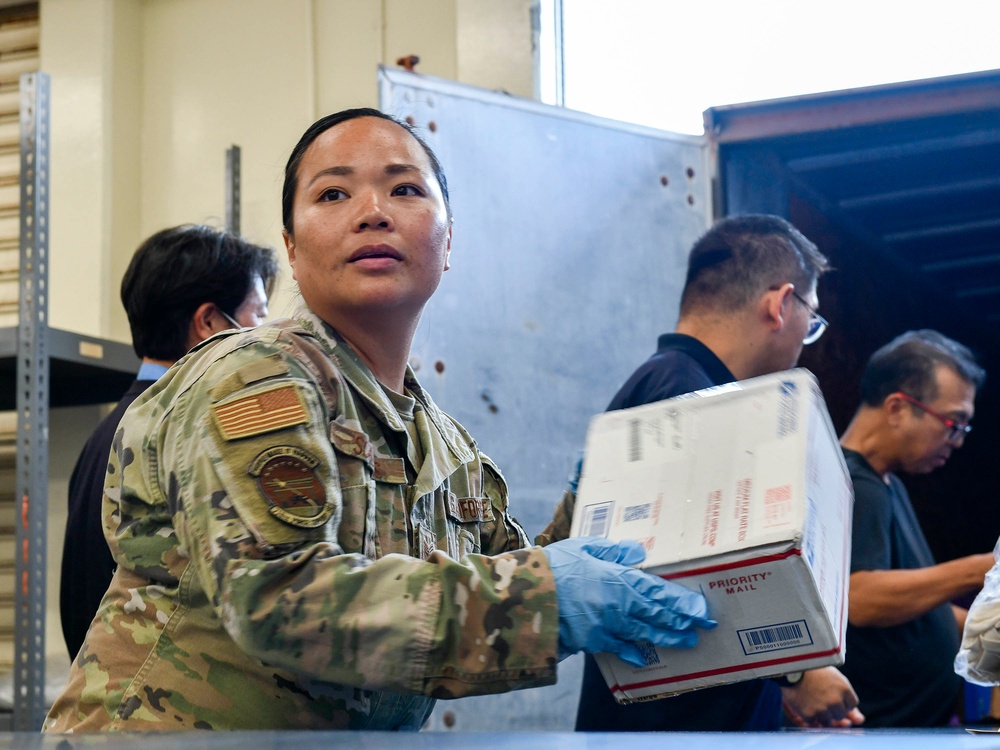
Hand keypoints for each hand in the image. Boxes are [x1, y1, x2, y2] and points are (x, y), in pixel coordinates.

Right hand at [542, 536, 715, 666]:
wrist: (527, 597)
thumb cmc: (555, 567)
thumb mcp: (584, 547)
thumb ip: (613, 550)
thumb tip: (639, 552)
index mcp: (620, 580)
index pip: (660, 593)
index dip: (683, 603)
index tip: (702, 609)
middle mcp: (620, 607)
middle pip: (658, 615)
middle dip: (683, 621)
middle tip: (704, 626)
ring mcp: (607, 627)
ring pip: (644, 633)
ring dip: (666, 638)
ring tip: (685, 642)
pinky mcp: (592, 640)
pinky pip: (617, 647)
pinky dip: (631, 653)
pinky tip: (642, 658)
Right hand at [780, 666, 864, 726]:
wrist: (789, 666)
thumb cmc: (812, 670)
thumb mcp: (834, 679)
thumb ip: (848, 700)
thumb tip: (860, 720)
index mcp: (844, 688)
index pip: (851, 704)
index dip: (842, 700)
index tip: (831, 692)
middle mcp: (836, 701)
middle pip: (841, 714)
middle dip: (833, 708)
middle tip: (820, 695)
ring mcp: (823, 709)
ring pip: (828, 721)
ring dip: (821, 713)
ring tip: (811, 698)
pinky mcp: (810, 714)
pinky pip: (814, 722)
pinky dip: (809, 715)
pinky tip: (804, 702)